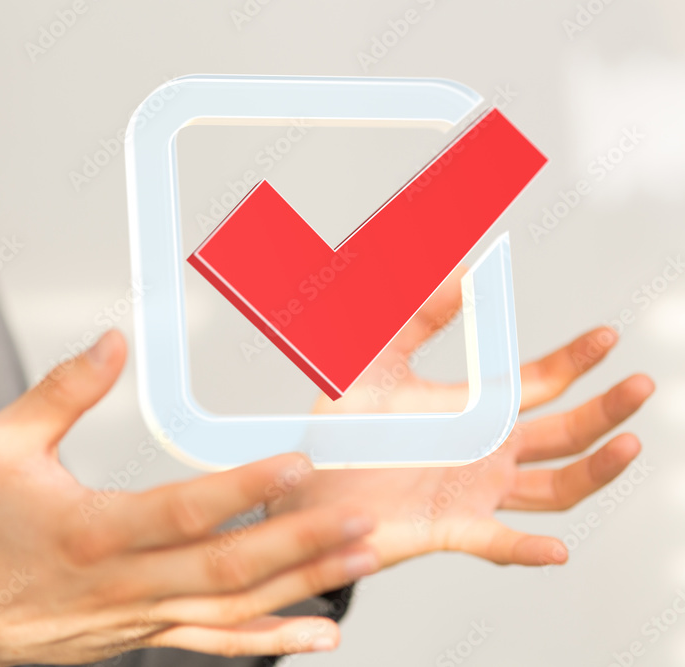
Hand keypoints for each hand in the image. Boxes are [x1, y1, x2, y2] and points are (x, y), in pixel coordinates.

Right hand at [0, 330, 377, 665]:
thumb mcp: (3, 444)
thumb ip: (62, 391)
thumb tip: (112, 341)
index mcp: (90, 530)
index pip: (180, 512)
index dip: (242, 489)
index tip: (296, 464)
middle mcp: (124, 581)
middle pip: (224, 568)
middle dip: (297, 544)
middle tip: (357, 518)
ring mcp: (141, 615)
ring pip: (233, 609)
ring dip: (302, 586)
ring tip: (360, 558)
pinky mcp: (149, 632)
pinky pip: (217, 642)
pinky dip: (272, 639)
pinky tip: (320, 632)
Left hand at [285, 267, 654, 567]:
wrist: (308, 484)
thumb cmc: (343, 427)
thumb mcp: (376, 358)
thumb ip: (415, 313)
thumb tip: (459, 267)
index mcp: (477, 412)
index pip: (541, 384)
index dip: (577, 362)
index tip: (608, 336)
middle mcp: (488, 454)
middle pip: (565, 434)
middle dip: (606, 410)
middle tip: (641, 384)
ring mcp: (476, 495)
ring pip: (553, 490)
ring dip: (593, 472)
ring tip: (627, 445)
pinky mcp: (450, 529)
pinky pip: (498, 544)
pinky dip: (527, 549)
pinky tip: (555, 549)